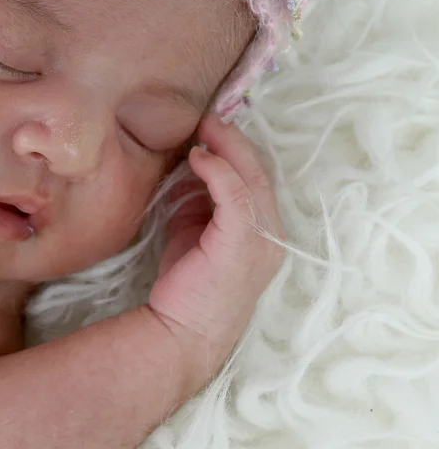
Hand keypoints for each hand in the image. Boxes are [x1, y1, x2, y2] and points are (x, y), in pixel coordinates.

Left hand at [148, 112, 285, 381]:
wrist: (178, 332)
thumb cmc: (186, 284)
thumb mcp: (193, 231)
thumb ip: (198, 200)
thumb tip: (191, 165)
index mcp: (262, 233)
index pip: (256, 180)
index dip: (237, 150)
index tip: (212, 127)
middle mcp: (271, 236)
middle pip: (259, 173)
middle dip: (234, 140)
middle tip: (209, 117)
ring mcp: (261, 242)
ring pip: (252, 180)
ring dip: (228, 148)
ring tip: (205, 127)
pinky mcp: (241, 246)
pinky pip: (235, 197)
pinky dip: (218, 171)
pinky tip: (198, 157)